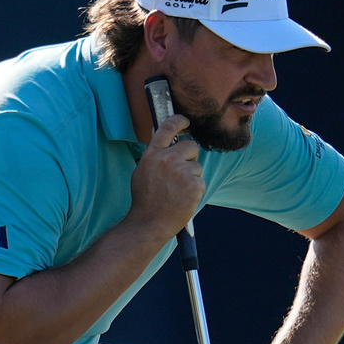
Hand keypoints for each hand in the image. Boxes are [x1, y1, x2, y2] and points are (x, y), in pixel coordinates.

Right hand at [127, 114, 203, 238]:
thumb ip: (153, 152)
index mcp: (153, 154)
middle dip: (190, 156)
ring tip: (178, 190)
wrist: (150, 223)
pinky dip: (195, 190)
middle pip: (191, 145)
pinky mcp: (194, 185)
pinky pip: (201, 181)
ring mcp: (182, 172)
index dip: (180, 120)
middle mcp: (167, 159)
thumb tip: (158, 132)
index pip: (168, 127)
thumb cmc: (145, 198)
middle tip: (181, 172)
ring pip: (197, 166)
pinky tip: (183, 198)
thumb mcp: (142, 170)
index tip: (186, 121)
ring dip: (192, 176)